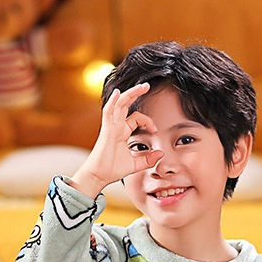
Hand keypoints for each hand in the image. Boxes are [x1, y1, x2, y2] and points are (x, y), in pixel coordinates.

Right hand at [69, 83, 163, 197]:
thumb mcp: (136, 164)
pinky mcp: (106, 131)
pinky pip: (108, 113)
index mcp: (122, 132)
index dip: (147, 121)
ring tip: (141, 86)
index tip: (155, 130)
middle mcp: (116, 126)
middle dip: (136, 94)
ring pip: (119, 105)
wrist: (99, 176)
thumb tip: (161, 154)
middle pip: (125, 105)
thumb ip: (149, 159)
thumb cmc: (113, 169)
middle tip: (147, 86)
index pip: (136, 118)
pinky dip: (113, 102)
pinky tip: (118, 93)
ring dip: (129, 94)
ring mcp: (110, 127)